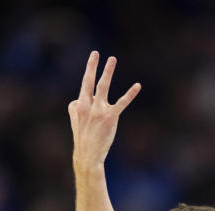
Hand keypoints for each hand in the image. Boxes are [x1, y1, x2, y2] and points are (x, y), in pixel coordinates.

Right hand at [68, 51, 140, 169]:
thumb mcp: (76, 121)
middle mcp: (87, 106)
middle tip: (96, 53)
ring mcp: (98, 111)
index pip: (85, 85)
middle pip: (89, 82)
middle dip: (92, 66)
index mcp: (79, 106)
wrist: (88, 154)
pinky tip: (137, 85)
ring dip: (108, 72)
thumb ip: (76, 108)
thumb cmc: (84, 138)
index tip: (94, 56)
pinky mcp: (110, 117)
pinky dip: (130, 93)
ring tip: (112, 59)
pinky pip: (121, 102)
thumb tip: (77, 100)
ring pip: (103, 87)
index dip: (90, 69)